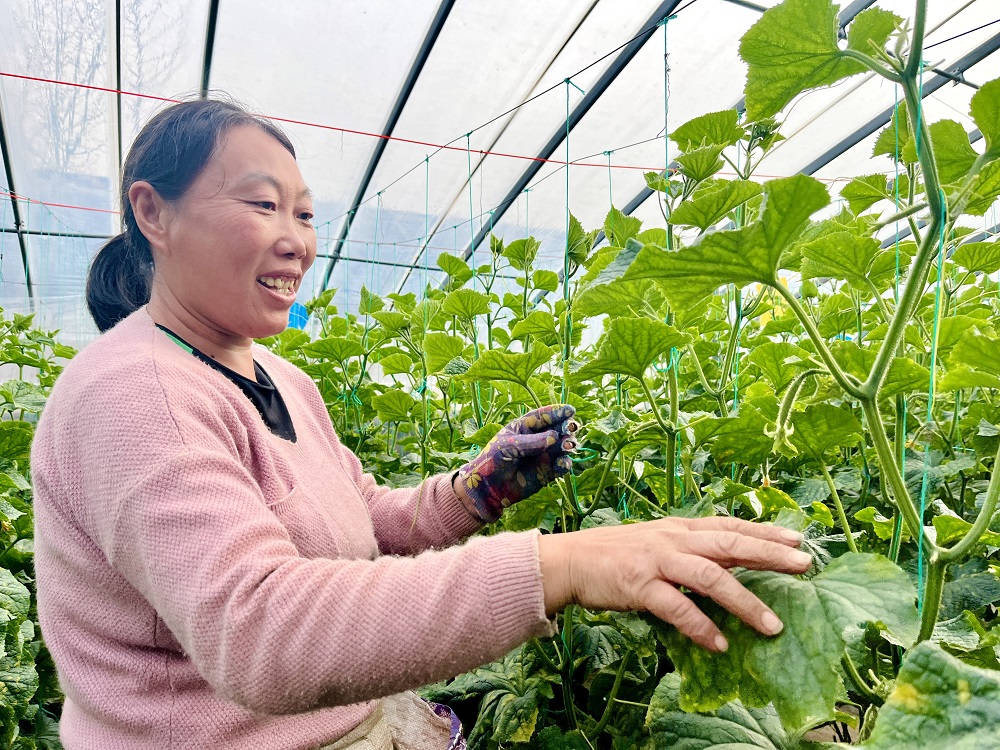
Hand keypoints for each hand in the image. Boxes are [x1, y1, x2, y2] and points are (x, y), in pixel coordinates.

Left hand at [456, 404, 577, 521]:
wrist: (488, 487)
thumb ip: (532, 442)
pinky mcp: (548, 472)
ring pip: (563, 446)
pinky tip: (562, 463)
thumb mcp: (509, 446)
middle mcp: (538, 439)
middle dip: (567, 427)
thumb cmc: (494, 460)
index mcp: (525, 427)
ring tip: (568, 446)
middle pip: (558, 429)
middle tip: (570, 428)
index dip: (557, 412)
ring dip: (569, 444)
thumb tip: (554, 437)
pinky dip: (565, 464)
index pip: (544, 416)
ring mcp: (544, 455)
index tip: (570, 410)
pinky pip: (562, 466)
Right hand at [537, 516, 811, 651]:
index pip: (729, 525)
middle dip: (769, 554)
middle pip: (729, 543)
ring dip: (744, 601)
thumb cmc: (616, 555)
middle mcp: (673, 539)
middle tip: (805, 566)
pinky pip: (676, 607)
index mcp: (680, 528)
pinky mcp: (639, 585)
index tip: (798, 539)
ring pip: (709, 577)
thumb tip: (728, 567)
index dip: (764, 531)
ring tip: (772, 625)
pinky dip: (700, 625)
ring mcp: (657, 561)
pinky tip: (719, 643)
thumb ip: (689, 552)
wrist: (570, 560)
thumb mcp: (657, 544)